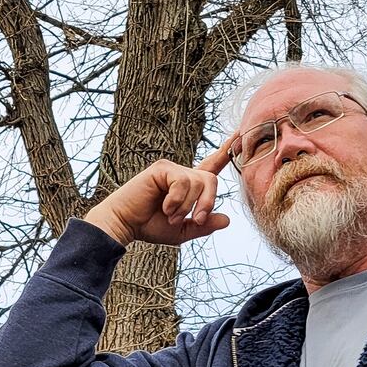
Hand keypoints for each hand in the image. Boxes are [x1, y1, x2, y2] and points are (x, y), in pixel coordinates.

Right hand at [83, 136, 236, 247]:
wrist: (125, 225)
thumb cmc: (149, 227)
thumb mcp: (182, 231)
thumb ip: (204, 226)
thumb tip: (227, 219)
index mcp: (188, 187)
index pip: (212, 166)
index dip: (227, 151)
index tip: (240, 135)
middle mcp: (182, 174)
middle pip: (211, 179)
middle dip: (207, 201)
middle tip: (195, 220)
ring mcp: (172, 169)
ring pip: (197, 183)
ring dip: (186, 205)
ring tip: (170, 215)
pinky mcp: (162, 168)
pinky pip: (183, 182)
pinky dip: (176, 199)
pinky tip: (164, 207)